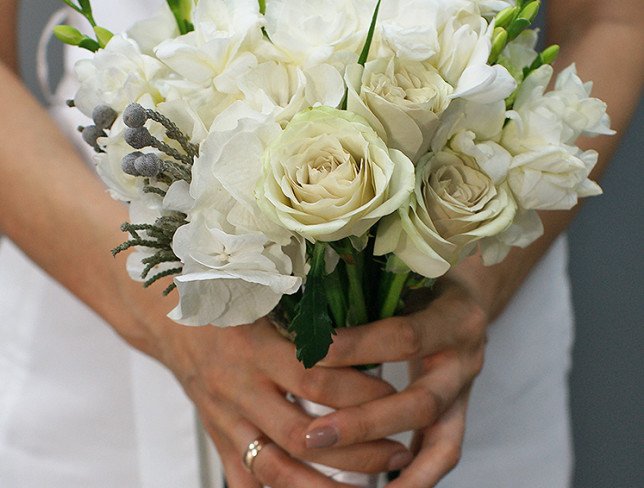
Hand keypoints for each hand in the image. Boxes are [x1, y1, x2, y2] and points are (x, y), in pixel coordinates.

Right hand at [156, 318, 413, 487]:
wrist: (171, 319)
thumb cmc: (226, 300)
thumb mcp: (264, 294)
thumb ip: (307, 313)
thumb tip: (368, 324)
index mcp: (255, 348)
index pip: (316, 377)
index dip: (360, 390)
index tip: (395, 393)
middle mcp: (239, 389)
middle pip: (303, 435)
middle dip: (358, 450)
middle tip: (399, 450)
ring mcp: (226, 421)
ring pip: (277, 471)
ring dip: (328, 487)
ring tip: (374, 486)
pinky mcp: (218, 440)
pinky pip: (245, 483)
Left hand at [304, 277, 487, 486]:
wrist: (465, 295)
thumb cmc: (422, 280)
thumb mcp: (404, 274)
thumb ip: (369, 291)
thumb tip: (306, 306)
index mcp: (453, 316)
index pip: (405, 337)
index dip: (358, 348)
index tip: (312, 354)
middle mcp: (467, 358)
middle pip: (421, 402)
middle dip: (364, 422)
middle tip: (312, 435)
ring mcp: (467, 391)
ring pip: (438, 439)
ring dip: (389, 462)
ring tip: (344, 481)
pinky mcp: (460, 413)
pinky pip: (443, 454)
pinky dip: (415, 478)